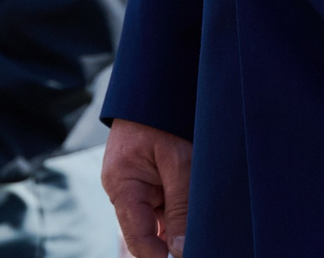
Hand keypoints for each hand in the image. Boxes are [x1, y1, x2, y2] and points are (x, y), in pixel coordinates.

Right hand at [104, 119, 191, 257]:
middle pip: (151, 231)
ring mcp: (138, 185)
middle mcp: (125, 190)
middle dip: (177, 236)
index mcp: (122, 185)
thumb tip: (181, 251)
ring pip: (163, 218)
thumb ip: (181, 208)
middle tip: (202, 236)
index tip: (186, 256)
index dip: (161, 256)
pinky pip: (168, 203)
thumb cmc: (164, 116)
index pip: (139, 239)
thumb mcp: (179, 161)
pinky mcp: (151, 179)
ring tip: (202, 204)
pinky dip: (183, 205)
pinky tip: (198, 197)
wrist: (158, 83)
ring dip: (183, 218)